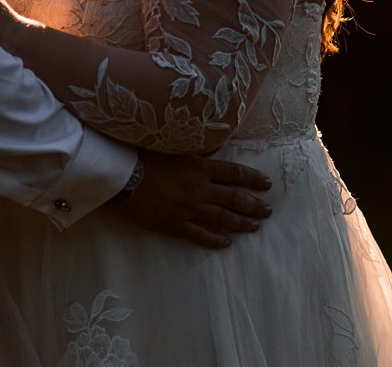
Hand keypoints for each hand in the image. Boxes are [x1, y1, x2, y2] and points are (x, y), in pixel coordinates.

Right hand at [114, 150, 270, 248]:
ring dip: (241, 223)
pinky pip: (200, 235)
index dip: (252, 179)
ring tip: (254, 226)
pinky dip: (215, 240)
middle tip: (268, 211)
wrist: (123, 176)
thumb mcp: (174, 148)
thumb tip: (213, 149)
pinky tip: (226, 243)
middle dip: (254, 205)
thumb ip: (195, 152)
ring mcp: (189, 209)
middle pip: (234, 198)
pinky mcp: (175, 224)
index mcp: (200, 168)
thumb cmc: (145, 157)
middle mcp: (200, 189)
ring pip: (222, 218)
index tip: (267, 184)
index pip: (234, 173)